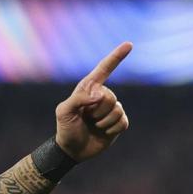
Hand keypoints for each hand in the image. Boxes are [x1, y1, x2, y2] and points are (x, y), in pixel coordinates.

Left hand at [54, 41, 131, 161]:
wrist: (72, 149)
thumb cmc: (65, 128)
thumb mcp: (64, 111)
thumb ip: (78, 99)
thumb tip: (101, 95)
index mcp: (88, 89)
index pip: (104, 69)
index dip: (116, 57)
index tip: (129, 44)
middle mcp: (102, 96)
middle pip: (110, 97)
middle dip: (96, 111)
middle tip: (86, 118)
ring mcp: (111, 109)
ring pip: (117, 110)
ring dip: (103, 121)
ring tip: (93, 125)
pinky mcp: (119, 122)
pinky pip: (122, 122)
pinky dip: (111, 129)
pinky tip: (103, 132)